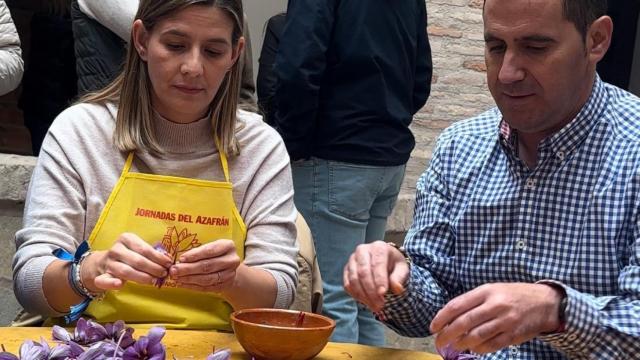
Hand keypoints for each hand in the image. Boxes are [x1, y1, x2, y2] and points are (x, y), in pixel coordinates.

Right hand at [88, 233, 173, 290]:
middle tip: (164, 274)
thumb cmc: (128, 255)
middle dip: (153, 268)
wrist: (103, 263)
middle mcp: (116, 249)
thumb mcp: (137, 249)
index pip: (144, 249)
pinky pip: (105, 280)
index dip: (158, 257)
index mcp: (126, 239)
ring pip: (126, 271)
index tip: (169, 264)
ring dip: (142, 277)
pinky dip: (112, 283)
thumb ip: (150, 253)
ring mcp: (108, 263)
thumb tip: (168, 259)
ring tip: (154, 281)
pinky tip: (120, 284)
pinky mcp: (101, 276)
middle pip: (137, 260)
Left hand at [169, 239, 240, 292]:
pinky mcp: (225, 285)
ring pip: (207, 278)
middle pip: (208, 266)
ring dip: (189, 279)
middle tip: (174, 270)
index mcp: (228, 246)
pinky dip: (193, 286)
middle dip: (188, 269)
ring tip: (176, 278)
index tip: (181, 259)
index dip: (195, 255)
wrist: (227, 268)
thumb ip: (197, 252)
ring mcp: (230, 274)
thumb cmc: (214, 254)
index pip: (210, 251)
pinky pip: (207, 287)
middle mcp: (232, 260)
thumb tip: (180, 261)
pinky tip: (182, 284)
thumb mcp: (209, 247)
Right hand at [343, 241, 409, 312]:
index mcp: (378, 247)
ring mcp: (352, 259)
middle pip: (363, 272)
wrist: (384, 260)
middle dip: (371, 291)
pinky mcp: (347, 269)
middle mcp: (362, 250)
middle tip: (379, 305)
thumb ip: (399, 278)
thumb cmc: (393, 264)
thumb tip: (397, 289)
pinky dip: (355, 295)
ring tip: (374, 306)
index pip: (377, 264)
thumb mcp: (402, 269)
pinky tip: (366, 301)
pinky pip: (347, 284)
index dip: (379, 280)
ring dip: (363, 296)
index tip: (383, 294)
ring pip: (353, 279)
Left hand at [430, 283, 562, 353]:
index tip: (433, 327)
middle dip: (447, 334)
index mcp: (485, 292)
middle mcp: (494, 305)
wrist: (544, 302)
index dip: (442, 317)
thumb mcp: (492, 290)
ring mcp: (505, 321)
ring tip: (454, 346)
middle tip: (439, 341)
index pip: (457, 305)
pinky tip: (473, 349)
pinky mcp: (513, 335)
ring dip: (461, 344)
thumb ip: (472, 302)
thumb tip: (450, 318)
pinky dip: (478, 349)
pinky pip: (491, 345)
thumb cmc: (512, 295)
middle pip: (464, 322)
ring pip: (476, 336)